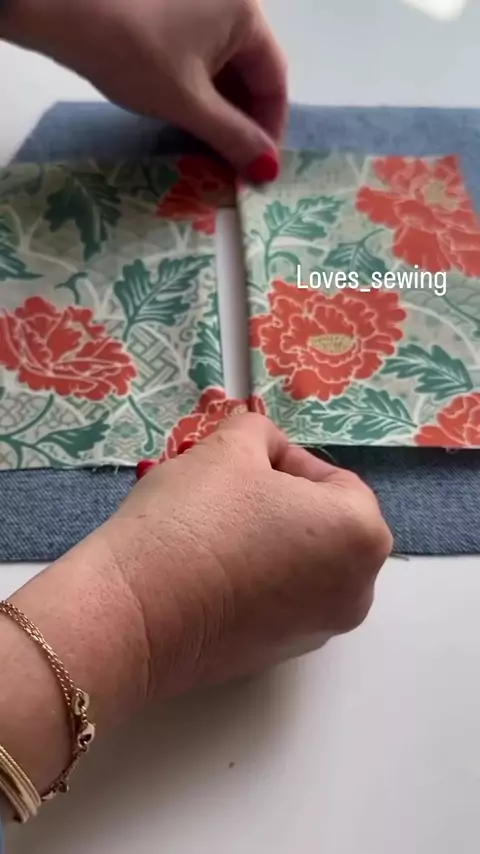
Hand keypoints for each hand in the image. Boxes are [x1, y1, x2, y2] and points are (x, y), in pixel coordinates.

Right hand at [3, 414, 390, 797]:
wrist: (133, 614)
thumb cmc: (194, 518)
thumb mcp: (228, 447)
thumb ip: (259, 432)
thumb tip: (262, 445)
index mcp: (362, 537)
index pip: (334, 479)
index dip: (284, 460)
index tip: (239, 462)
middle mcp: (356, 592)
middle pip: (319, 525)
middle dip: (274, 500)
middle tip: (223, 488)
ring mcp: (318, 632)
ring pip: (296, 564)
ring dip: (261, 537)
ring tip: (209, 523)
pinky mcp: (276, 657)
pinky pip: (274, 601)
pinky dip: (250, 578)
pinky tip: (203, 566)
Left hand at [6, 0, 287, 175]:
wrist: (62, 8)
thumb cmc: (133, 52)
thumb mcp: (188, 102)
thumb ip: (233, 138)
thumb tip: (268, 170)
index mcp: (247, 15)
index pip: (275, 80)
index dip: (270, 129)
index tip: (259, 168)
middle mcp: (231, 2)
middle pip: (251, 73)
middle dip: (243, 123)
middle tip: (232, 166)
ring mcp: (200, 5)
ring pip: (224, 69)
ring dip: (221, 112)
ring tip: (208, 151)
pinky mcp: (172, 13)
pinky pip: (201, 57)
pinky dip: (200, 91)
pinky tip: (187, 120)